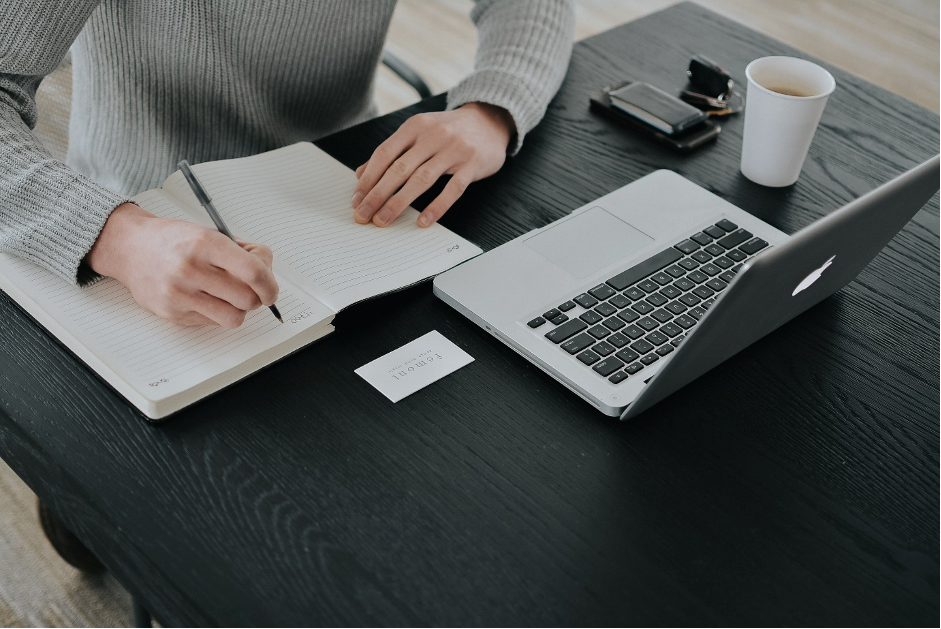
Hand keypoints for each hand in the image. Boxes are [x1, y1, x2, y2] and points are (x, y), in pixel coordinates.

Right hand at [86, 203, 278, 327]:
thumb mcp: (211, 232)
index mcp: (205, 243)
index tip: (271, 289)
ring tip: (231, 297)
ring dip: (239, 310)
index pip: (253, 272)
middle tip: (254, 291)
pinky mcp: (172, 313)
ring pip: (233, 318)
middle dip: (258, 298)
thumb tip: (268, 272)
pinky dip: (218, 313)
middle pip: (247, 299)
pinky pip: (212, 323)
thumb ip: (243, 252)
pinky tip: (208, 298)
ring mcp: (179, 294)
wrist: (131, 247)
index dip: (270, 285)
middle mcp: (191, 269)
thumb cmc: (174, 240)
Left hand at [351, 102, 514, 227]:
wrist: (490, 120)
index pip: (385, 154)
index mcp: (415, 127)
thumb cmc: (449, 131)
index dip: (368, 178)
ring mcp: (454, 150)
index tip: (356, 199)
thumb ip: (392, 151)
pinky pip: (452, 189)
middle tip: (363, 215)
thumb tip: (362, 174)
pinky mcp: (472, 165)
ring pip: (421, 180)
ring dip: (399, 203)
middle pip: (399, 169)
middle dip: (377, 195)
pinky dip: (436, 207)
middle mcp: (433, 136)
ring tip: (383, 220)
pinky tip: (423, 221)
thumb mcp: (419, 133)